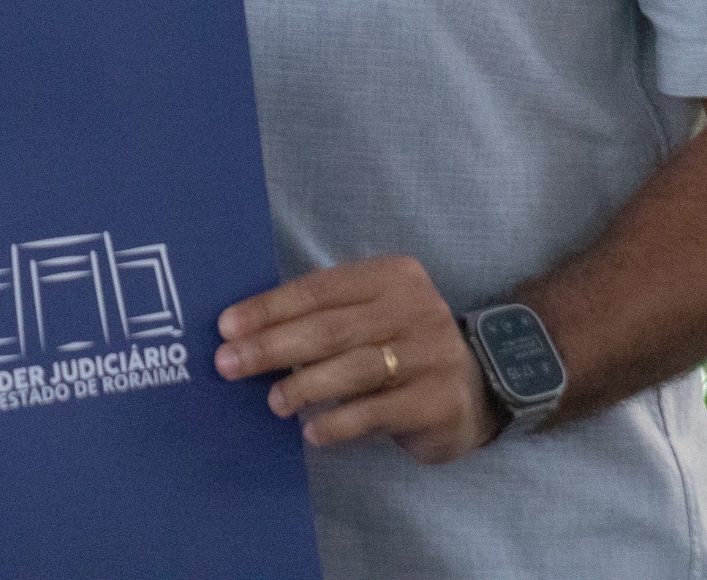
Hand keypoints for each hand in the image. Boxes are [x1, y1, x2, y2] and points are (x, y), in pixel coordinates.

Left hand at [214, 256, 500, 462]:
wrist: (479, 386)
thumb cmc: (401, 345)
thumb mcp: (371, 313)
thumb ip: (324, 314)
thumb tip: (245, 332)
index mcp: (391, 276)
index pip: (319, 289)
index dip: (269, 308)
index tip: (226, 327)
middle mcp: (415, 308)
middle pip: (330, 328)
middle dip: (272, 346)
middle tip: (228, 364)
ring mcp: (432, 354)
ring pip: (353, 369)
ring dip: (303, 385)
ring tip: (273, 401)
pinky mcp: (438, 400)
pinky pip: (377, 412)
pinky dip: (339, 422)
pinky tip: (312, 431)